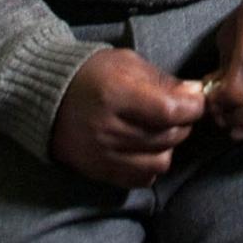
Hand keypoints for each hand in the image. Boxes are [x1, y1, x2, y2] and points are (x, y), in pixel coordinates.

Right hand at [49, 47, 206, 187]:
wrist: (45, 97)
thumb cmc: (91, 73)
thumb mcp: (127, 63)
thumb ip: (162, 80)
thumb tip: (195, 94)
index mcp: (115, 94)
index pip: (169, 111)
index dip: (193, 107)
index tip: (196, 100)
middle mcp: (108, 128)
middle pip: (168, 137)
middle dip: (183, 123)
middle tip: (178, 111)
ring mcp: (102, 154)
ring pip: (159, 162)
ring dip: (168, 146)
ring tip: (160, 130)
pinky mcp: (98, 171)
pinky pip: (141, 179)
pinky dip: (150, 165)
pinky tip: (144, 148)